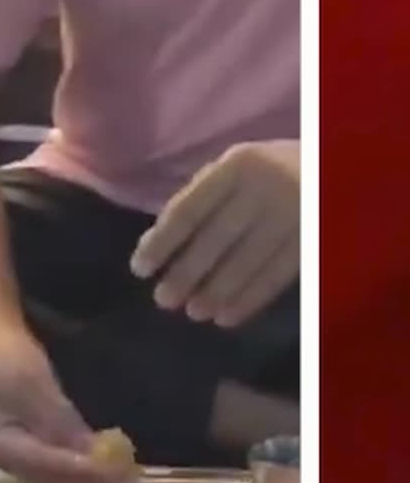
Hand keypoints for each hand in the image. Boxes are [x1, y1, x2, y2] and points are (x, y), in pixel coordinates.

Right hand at [0, 325, 125, 482]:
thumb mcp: (38, 387)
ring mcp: (4, 455)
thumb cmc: (9, 357)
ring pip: (50, 476)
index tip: (117, 475)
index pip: (46, 466)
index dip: (83, 471)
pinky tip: (97, 462)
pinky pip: (48, 464)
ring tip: (117, 476)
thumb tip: (96, 457)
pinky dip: (73, 465)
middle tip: (124, 481)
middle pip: (47, 479)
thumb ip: (64, 424)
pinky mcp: (16, 446)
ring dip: (82, 477)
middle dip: (86, 480)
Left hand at [131, 141, 299, 328]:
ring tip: (194, 312)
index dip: (162, 242)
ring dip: (217, 292)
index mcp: (236, 165)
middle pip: (216, 238)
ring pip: (247, 261)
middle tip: (163, 300)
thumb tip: (160, 240)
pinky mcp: (315, 239)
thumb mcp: (239, 167)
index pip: (189, 210)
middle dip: (186, 273)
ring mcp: (293, 214)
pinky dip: (249, 299)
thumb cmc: (274, 168)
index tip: (140, 269)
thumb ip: (204, 196)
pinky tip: (228, 316)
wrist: (342, 167)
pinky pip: (277, 275)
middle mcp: (264, 186)